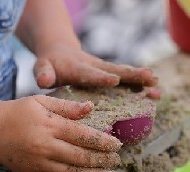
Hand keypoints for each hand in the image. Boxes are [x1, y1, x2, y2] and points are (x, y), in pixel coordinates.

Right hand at [0, 95, 121, 171]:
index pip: (83, 135)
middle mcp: (45, 145)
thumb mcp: (41, 101)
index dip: (103, 141)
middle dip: (102, 159)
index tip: (117, 144)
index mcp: (49, 125)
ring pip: (73, 171)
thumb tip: (91, 108)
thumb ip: (67, 106)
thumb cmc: (18, 112)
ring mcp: (38, 162)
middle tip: (116, 159)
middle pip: (81, 156)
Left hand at [34, 44, 159, 97]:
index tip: (114, 80)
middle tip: (148, 78)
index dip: (100, 78)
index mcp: (76, 68)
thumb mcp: (42, 67)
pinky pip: (124, 78)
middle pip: (113, 70)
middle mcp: (93, 67)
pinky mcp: (107, 73)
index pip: (88, 73)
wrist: (59, 52)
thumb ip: (43, 73)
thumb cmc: (50, 64)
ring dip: (139, 80)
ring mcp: (102, 69)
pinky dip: (138, 84)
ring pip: (122, 73)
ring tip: (157, 86)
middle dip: (130, 75)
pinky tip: (153, 91)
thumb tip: (44, 81)